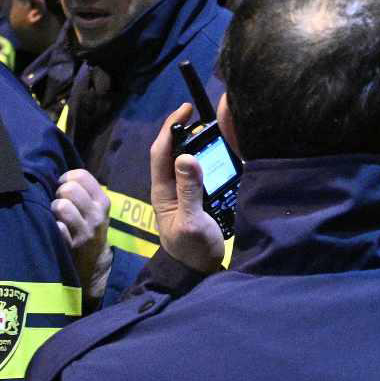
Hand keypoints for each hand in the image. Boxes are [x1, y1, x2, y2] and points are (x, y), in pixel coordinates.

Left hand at [52, 168, 110, 303]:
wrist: (95, 262)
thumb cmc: (89, 227)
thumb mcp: (95, 208)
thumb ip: (84, 191)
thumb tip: (58, 176)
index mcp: (102, 201)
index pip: (82, 175)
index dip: (67, 178)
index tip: (63, 187)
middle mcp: (96, 214)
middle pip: (69, 189)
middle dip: (59, 194)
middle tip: (60, 203)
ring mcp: (85, 231)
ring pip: (61, 206)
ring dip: (53, 209)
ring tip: (56, 216)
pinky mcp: (74, 245)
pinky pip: (58, 228)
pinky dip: (54, 227)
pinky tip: (56, 230)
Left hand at [149, 105, 226, 273]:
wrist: (199, 271)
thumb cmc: (192, 250)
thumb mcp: (191, 222)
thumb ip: (189, 191)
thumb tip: (187, 156)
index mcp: (162, 191)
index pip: (161, 151)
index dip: (171, 127)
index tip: (187, 108)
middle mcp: (169, 187)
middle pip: (172, 149)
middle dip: (183, 128)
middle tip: (203, 113)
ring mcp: (181, 191)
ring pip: (184, 157)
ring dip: (195, 140)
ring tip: (212, 126)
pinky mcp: (195, 196)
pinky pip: (197, 168)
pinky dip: (205, 153)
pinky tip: (218, 148)